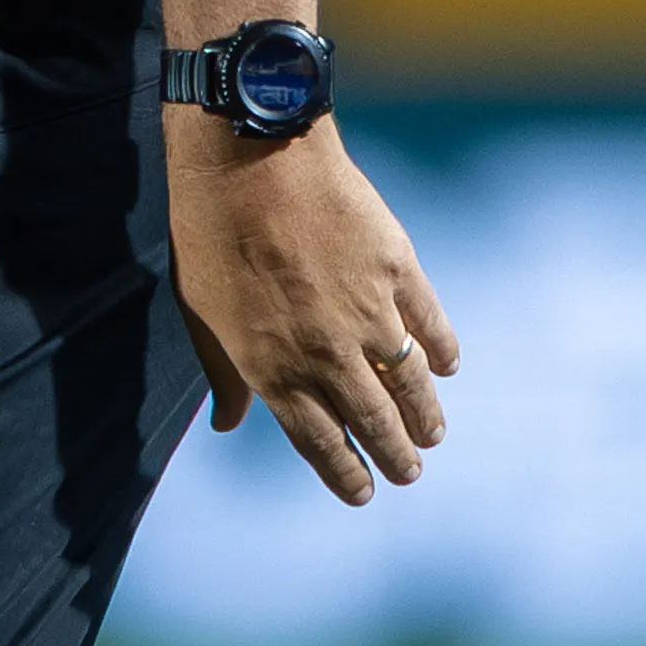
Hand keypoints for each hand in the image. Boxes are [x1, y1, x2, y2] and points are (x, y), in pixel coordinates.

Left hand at [168, 117, 458, 504]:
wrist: (246, 153)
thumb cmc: (207, 229)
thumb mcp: (199, 310)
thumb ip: (223, 373)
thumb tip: (228, 424)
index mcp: (274, 368)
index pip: (321, 443)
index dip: (347, 474)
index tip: (364, 492)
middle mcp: (327, 353)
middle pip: (374, 424)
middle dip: (396, 457)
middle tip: (410, 471)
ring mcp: (368, 313)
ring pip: (411, 385)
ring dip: (426, 417)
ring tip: (432, 434)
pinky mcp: (398, 271)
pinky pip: (432, 326)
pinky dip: (443, 351)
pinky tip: (447, 366)